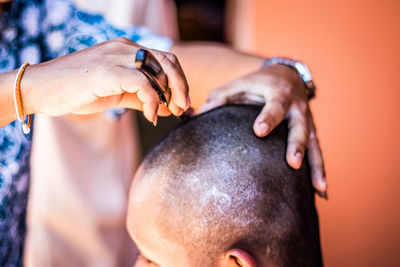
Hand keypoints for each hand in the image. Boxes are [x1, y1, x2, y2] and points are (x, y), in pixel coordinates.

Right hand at [22, 37, 189, 123]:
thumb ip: (140, 96)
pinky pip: (143, 83)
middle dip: (181, 86)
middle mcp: (124, 48)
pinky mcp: (108, 71)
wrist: (41, 89)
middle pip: (168, 60)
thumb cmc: (76, 91)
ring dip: (171, 94)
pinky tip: (150, 116)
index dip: (179, 80)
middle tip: (183, 107)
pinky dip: (153, 101)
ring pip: (159, 69)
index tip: (181, 102)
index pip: (165, 58)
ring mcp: (116, 56)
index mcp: (126, 49)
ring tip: (169, 112)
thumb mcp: (115, 93)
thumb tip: (165, 107)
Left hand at [198, 64, 326, 197]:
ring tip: (319, 187)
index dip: (268, 118)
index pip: (274, 107)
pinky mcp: (312, 132)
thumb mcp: (238, 85)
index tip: (259, 131)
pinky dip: (320, 170)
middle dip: (296, 145)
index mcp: (278, 94)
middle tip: (292, 163)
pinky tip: (322, 191)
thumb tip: (198, 116)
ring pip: (314, 144)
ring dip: (316, 166)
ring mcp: (307, 121)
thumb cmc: (257, 83)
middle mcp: (296, 108)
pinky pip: (317, 152)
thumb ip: (219, 98)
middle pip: (299, 128)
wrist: (288, 75)